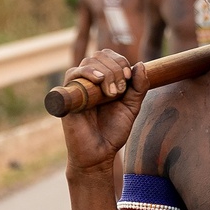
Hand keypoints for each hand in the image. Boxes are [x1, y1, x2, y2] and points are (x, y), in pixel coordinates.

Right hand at [61, 49, 149, 174]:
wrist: (98, 154)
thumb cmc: (113, 132)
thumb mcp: (131, 107)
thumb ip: (139, 88)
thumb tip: (141, 65)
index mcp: (104, 80)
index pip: (109, 56)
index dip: (120, 61)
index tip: (129, 78)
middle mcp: (89, 81)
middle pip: (99, 56)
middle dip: (115, 68)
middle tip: (119, 90)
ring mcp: (78, 87)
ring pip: (88, 62)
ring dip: (105, 72)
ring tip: (111, 93)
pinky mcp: (68, 96)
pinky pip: (72, 74)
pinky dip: (87, 72)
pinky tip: (98, 80)